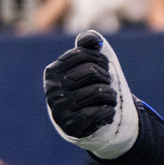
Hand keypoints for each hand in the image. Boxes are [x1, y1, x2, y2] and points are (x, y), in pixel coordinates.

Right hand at [44, 30, 139, 157]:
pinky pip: (100, 112)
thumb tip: (92, 38)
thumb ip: (88, 46)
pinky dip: (109, 110)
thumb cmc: (88, 86)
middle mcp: (52, 90)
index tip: (103, 65)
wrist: (86, 119)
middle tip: (107, 83)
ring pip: (99, 91)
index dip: (100, 58)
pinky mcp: (72, 126)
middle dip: (106, 76)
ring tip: (109, 98)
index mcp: (52, 72)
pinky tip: (106, 111)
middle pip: (92, 71)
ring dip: (111, 94)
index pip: (82, 54)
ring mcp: (60, 109)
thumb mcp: (87, 63)